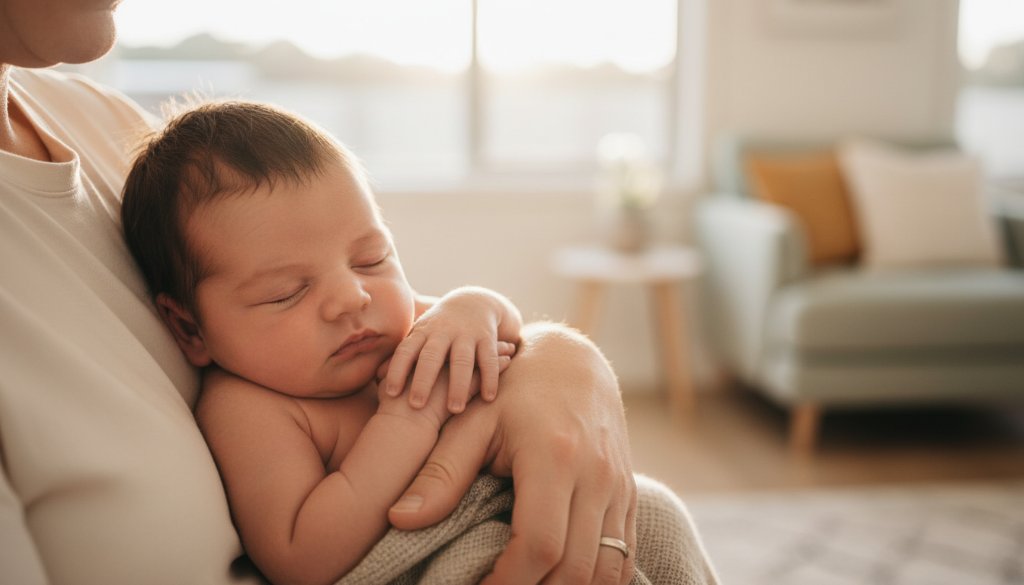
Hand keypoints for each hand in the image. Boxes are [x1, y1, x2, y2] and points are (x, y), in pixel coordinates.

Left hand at [384, 287, 520, 412]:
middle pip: (431, 357)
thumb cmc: (438, 329)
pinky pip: (488, 360)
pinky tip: (488, 398)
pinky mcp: (487, 339)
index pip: (405, 351)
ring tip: (454, 410)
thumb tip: (376, 378)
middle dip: (423, 380)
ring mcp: (466, 335)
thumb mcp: (418, 336)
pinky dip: (490, 378)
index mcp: (422, 333)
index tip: (390, 393)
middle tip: (415, 405)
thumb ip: (401, 356)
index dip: (397, 370)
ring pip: (462, 360)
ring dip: (457, 385)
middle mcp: (443, 332)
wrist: (473, 302)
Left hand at [388, 323, 636, 584]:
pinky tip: (557, 579)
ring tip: (527, 584)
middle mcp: (596, 476)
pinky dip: (595, 579)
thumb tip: (399, 518)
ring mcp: (619, 487)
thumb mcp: (472, 421)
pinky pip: (622, 557)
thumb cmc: (514, 388)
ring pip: (607, 570)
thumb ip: (441, 473)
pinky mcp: (628, 495)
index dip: (508, 582)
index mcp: (554, 457)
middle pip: (575, 569)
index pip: (539, 546)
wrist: (574, 361)